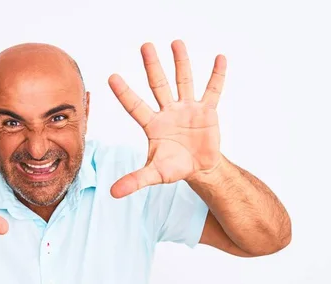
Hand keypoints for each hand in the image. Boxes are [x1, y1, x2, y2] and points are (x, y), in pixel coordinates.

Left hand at [108, 40, 226, 197]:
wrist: (199, 168)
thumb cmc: (174, 168)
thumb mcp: (154, 174)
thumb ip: (135, 180)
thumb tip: (112, 194)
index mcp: (152, 125)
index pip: (135, 106)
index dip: (124, 93)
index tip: (111, 77)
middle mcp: (168, 112)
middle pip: (158, 85)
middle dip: (152, 67)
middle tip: (145, 46)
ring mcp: (187, 108)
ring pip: (183, 81)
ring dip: (181, 63)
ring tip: (176, 43)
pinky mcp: (207, 111)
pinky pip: (213, 90)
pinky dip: (217, 76)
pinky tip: (220, 59)